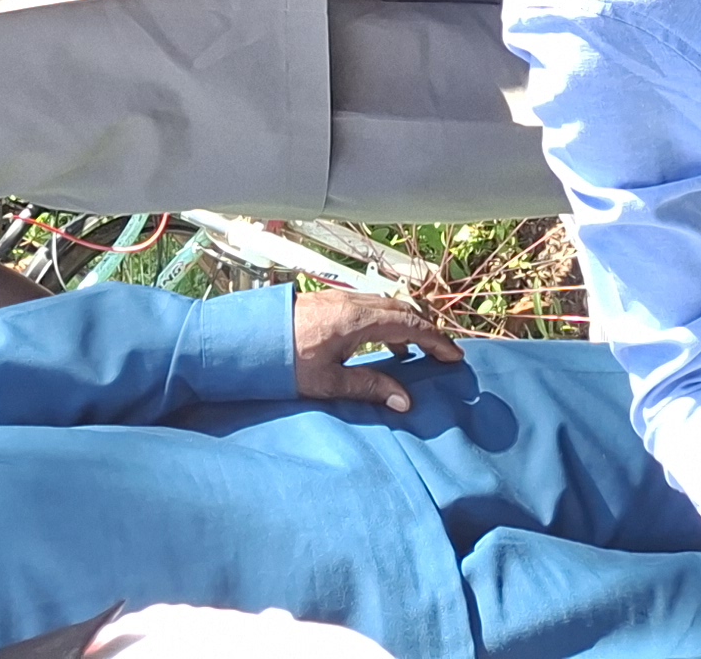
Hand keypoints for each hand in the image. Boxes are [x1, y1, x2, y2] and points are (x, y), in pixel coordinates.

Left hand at [291, 287, 463, 409]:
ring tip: (416, 351)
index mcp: (358, 320)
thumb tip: (405, 401)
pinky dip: (388, 321)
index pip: (409, 324)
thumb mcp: (328, 381)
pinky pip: (371, 307)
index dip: (436, 340)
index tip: (454, 356)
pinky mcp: (330, 302)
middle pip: (402, 309)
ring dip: (407, 324)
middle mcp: (354, 303)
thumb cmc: (284, 361)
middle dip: (427, 329)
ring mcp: (341, 299)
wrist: (246, 338)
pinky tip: (384, 343)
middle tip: (442, 352)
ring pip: (386, 306)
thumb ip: (369, 387)